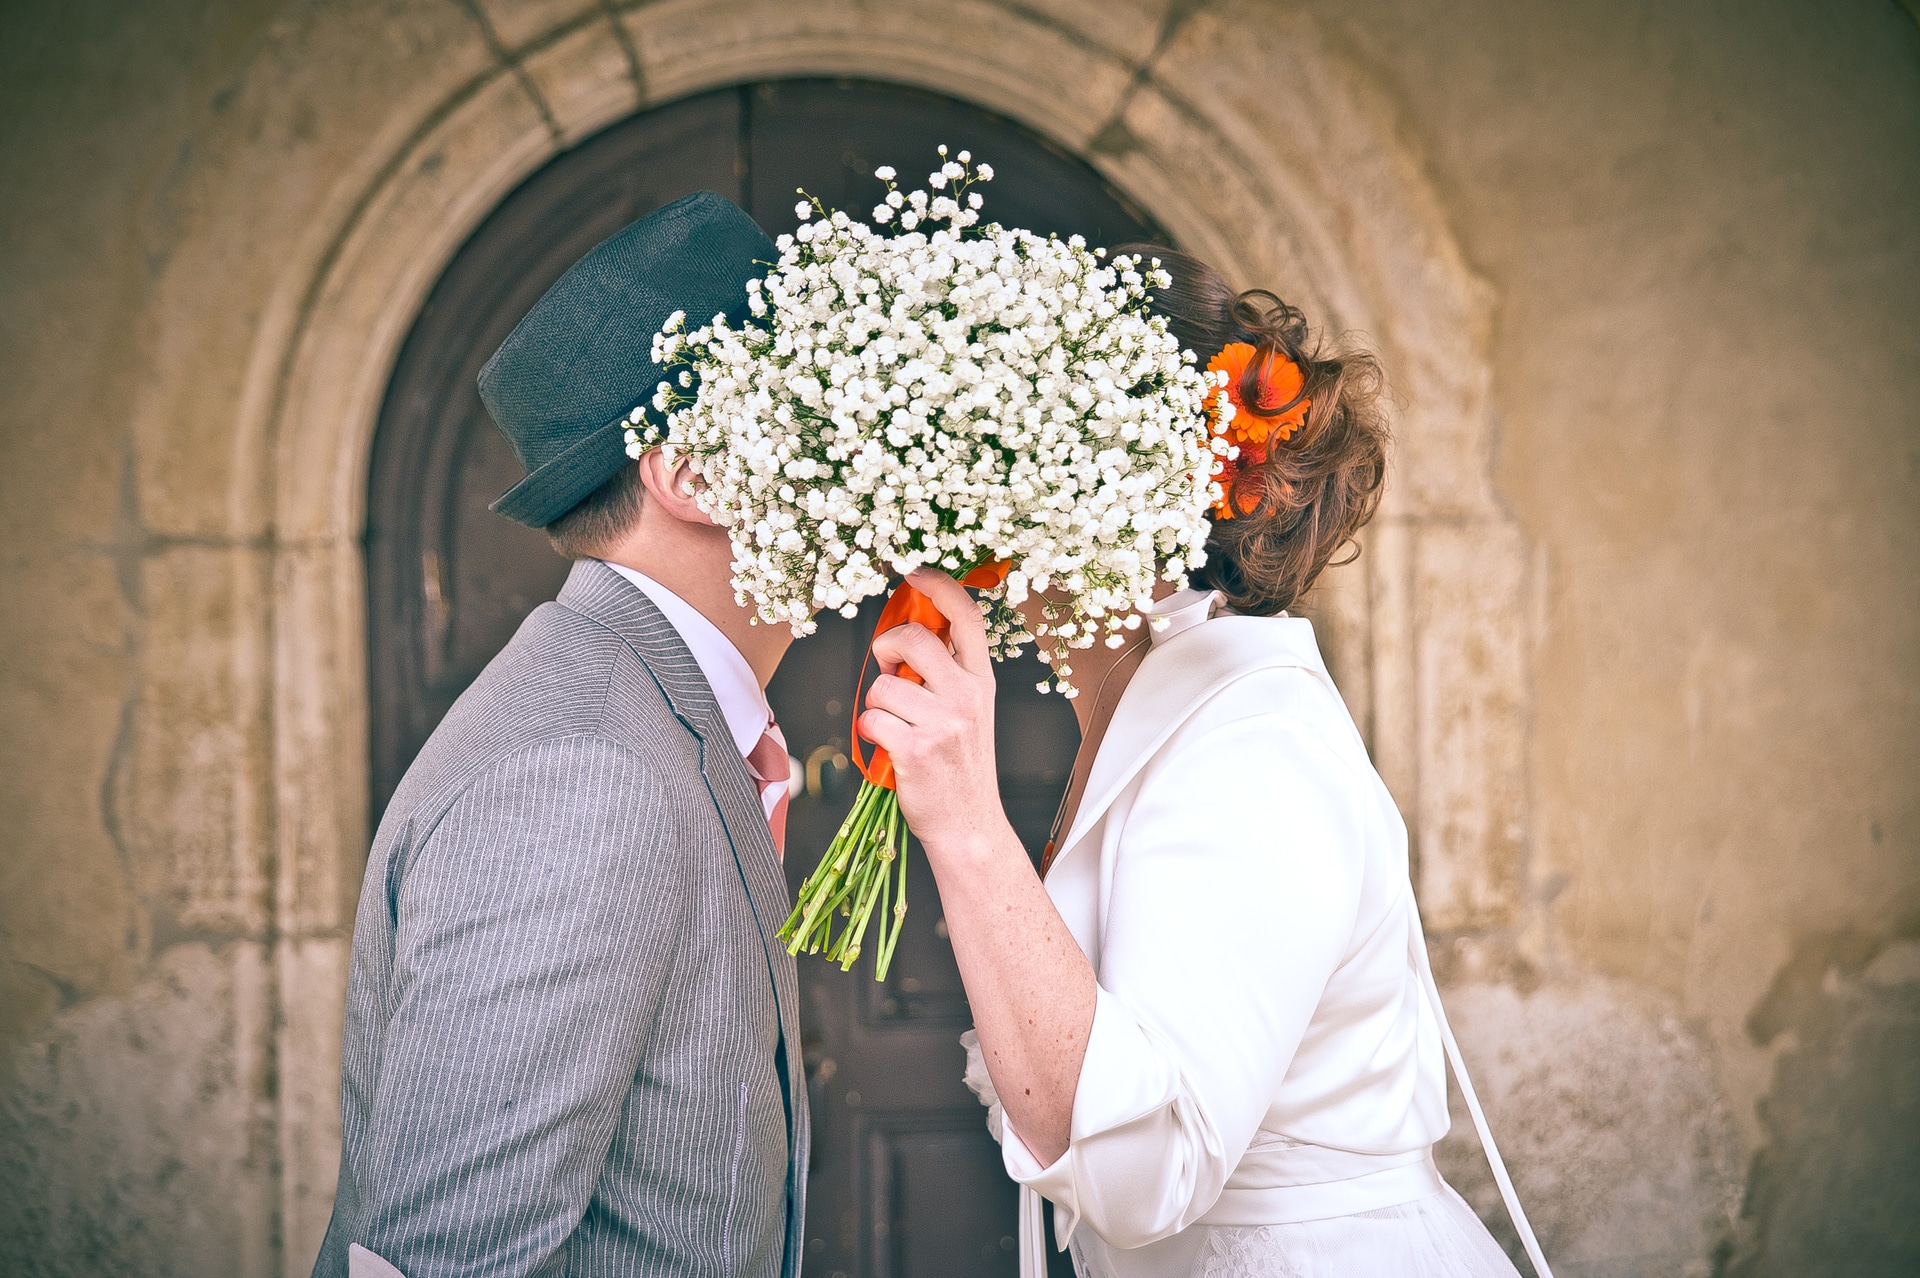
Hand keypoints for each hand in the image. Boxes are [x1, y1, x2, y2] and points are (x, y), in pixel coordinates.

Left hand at [857, 568, 1009, 856]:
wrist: (969, 826)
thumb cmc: (960, 768)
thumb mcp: (969, 713)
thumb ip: (946, 674)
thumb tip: (906, 638)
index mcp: (981, 681)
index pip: (966, 617)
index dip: (939, 586)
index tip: (914, 574)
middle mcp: (967, 696)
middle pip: (913, 638)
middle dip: (886, 647)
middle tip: (888, 669)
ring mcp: (943, 722)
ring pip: (882, 684)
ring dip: (877, 705)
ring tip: (897, 728)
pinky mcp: (915, 749)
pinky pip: (871, 718)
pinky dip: (871, 732)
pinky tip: (889, 749)